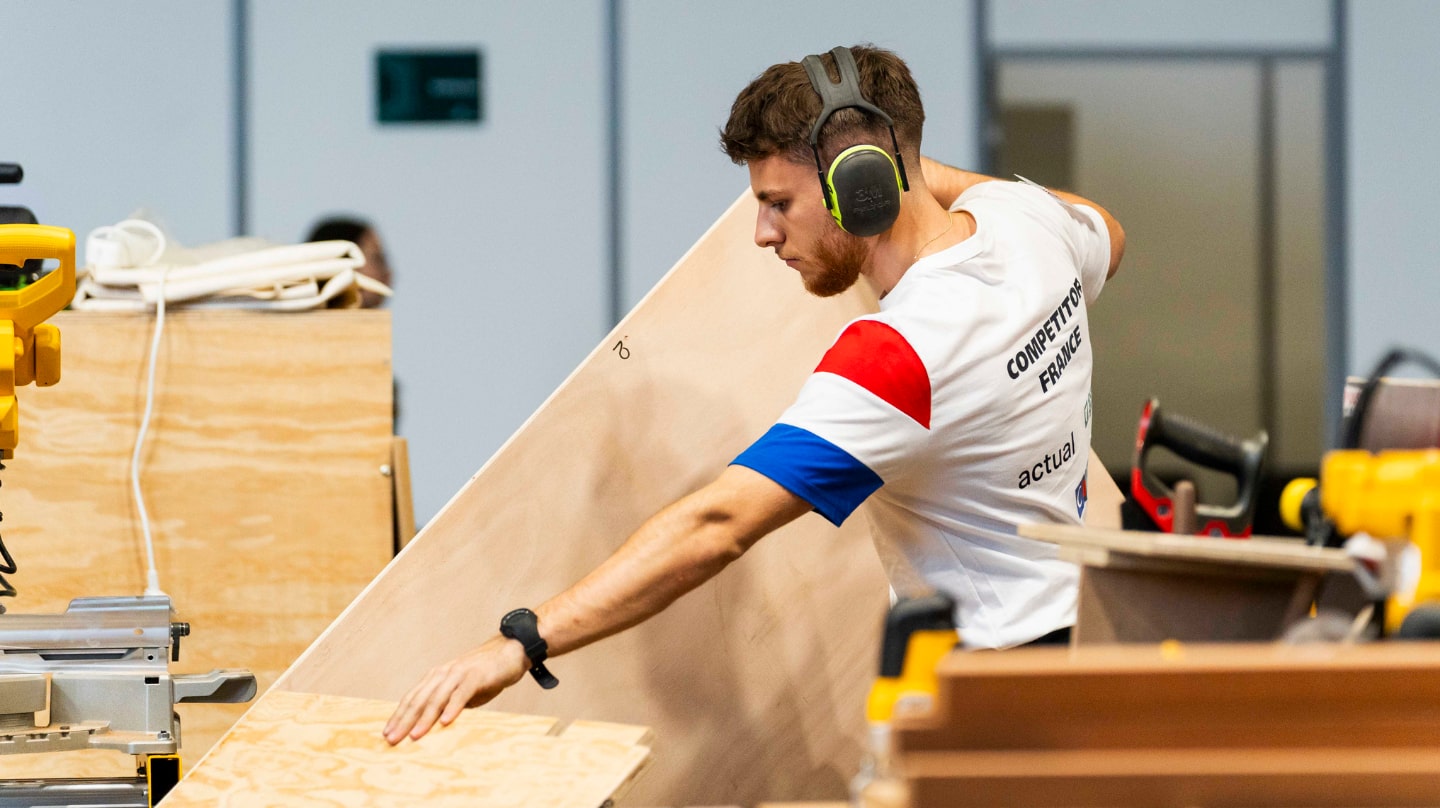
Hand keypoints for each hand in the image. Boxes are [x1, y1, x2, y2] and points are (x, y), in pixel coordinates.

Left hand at [382, 635, 528, 743]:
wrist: (512, 650)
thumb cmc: (487, 673)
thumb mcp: (463, 690)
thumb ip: (449, 702)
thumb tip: (436, 723)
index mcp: (437, 677)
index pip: (413, 698)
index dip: (399, 716)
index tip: (387, 734)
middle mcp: (444, 674)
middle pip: (419, 699)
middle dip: (404, 720)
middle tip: (392, 739)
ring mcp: (459, 673)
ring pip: (437, 698)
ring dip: (425, 718)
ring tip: (414, 735)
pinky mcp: (476, 676)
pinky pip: (461, 693)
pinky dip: (452, 707)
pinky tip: (445, 721)